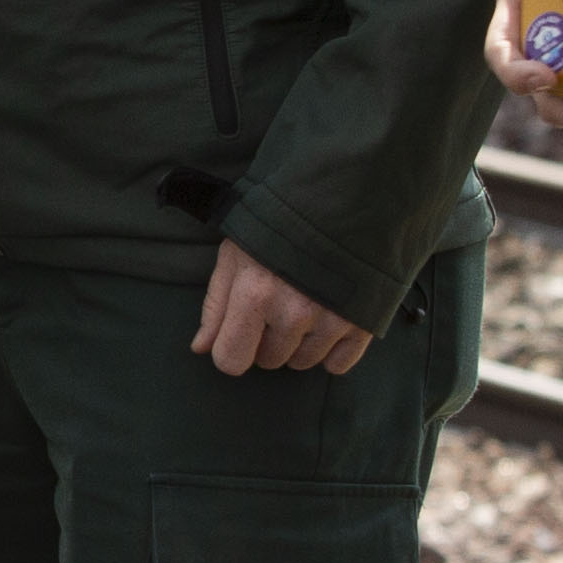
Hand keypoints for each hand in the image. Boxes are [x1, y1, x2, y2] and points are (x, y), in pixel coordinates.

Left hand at [191, 239, 371, 378]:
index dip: (231, 348)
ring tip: (304, 305)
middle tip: (278, 304)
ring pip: (303, 363)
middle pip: (269, 361)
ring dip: (299, 344)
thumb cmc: (278, 225)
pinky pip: (339, 365)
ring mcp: (331, 319)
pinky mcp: (362, 322)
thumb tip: (201, 348)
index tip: (240, 332)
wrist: (342, 198)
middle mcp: (294, 313)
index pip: (231, 361)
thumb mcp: (235, 255)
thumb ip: (216, 306)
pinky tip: (328, 322)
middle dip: (268, 339)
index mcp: (255, 295)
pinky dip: (332, 350)